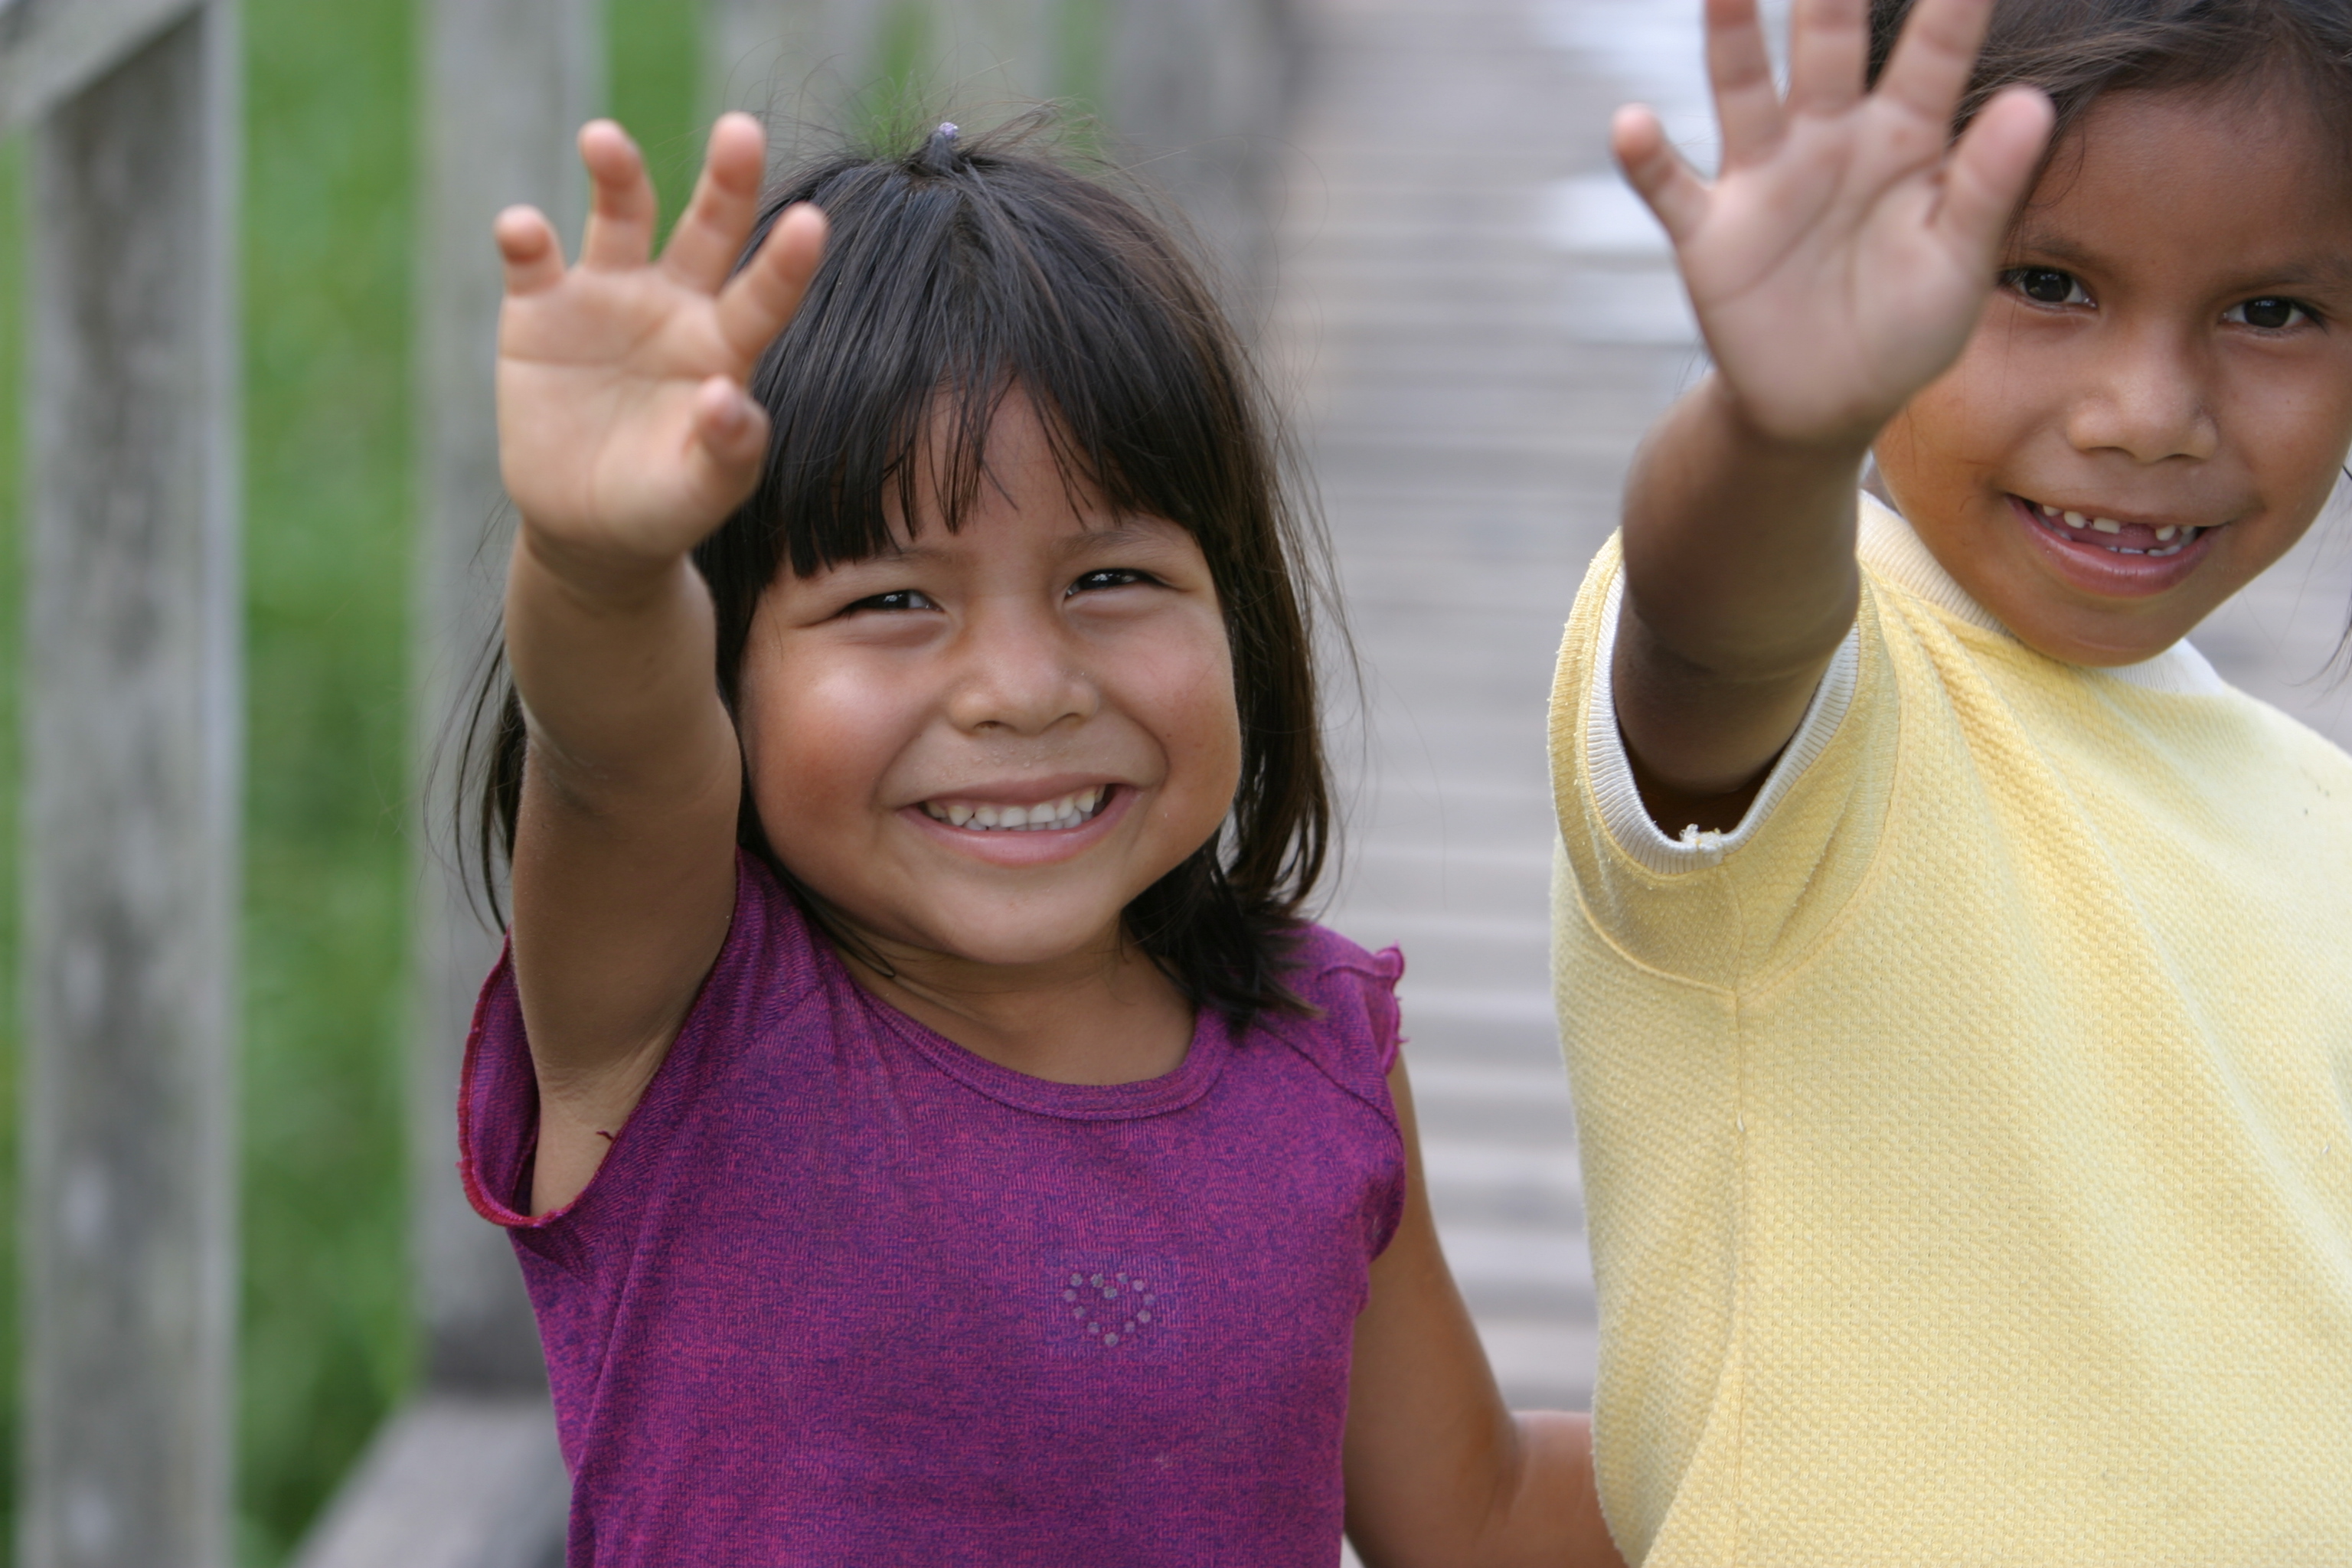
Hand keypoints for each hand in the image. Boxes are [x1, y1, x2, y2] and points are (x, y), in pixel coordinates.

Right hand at [494, 113, 826, 586]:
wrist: (588, 527)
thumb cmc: (664, 505)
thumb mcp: (703, 492)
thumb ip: (728, 451)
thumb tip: (728, 398)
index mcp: (726, 345)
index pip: (765, 294)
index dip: (787, 261)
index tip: (812, 223)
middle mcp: (675, 303)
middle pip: (708, 226)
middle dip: (726, 178)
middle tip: (743, 130)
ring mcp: (607, 296)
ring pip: (619, 215)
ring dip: (616, 173)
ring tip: (603, 141)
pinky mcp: (538, 308)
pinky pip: (532, 261)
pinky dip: (524, 239)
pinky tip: (523, 231)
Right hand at [1615, 0, 2051, 446]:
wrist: (1826, 406)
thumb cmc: (1906, 328)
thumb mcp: (1959, 264)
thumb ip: (1988, 186)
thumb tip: (2033, 103)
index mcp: (1904, 141)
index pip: (1933, 56)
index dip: (1951, 6)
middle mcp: (1829, 141)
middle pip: (1827, 49)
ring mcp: (1763, 181)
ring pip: (1742, 95)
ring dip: (1730, 41)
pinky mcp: (1709, 234)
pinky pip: (1671, 189)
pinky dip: (1647, 160)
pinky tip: (1630, 124)